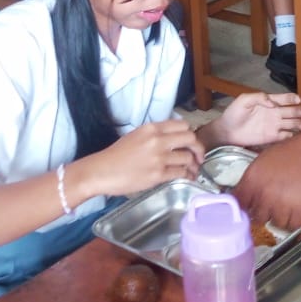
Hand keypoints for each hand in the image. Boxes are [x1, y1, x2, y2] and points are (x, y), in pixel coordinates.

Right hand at [86, 120, 202, 196]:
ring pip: (188, 157)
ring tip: (193, 169)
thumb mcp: (136, 136)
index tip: (190, 142)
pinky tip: (187, 177)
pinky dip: (187, 175)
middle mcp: (157, 140)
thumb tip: (174, 138)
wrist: (102, 171)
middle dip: (198, 147)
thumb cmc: (116, 155)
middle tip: (198, 156)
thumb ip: (156, 135)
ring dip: (194, 164)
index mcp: (152, 128)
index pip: (182, 124)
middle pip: (190, 138)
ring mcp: (159, 158)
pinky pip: (181, 172)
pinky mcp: (158, 174)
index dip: (190, 133)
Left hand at [216, 92, 300, 146]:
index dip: (292, 98)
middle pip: (291, 111)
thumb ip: (259, 97)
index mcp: (268, 102)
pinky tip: (294, 135)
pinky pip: (285, 136)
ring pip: (291, 123)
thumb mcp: (244, 100)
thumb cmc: (234, 113)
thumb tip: (272, 103)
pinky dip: (292, 135)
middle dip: (298, 111)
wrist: (227, 131)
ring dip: (298, 124)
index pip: (284, 99)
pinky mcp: (272, 137)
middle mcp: (274, 113)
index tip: (298, 100)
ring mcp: (274, 125)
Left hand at [233, 132, 300, 230]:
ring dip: (281, 215)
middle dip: (264, 211)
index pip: (239, 203)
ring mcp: (282, 205)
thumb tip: (245, 195)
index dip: (244, 206)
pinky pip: (293, 225)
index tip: (250, 207)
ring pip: (275, 222)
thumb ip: (253, 179)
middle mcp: (265, 194)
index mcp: (253, 178)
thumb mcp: (267, 159)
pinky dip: (297, 218)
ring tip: (292, 201)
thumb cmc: (296, 152)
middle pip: (257, 216)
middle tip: (275, 202)